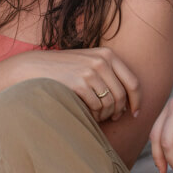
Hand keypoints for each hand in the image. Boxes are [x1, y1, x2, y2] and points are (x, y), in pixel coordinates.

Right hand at [12, 47, 140, 122]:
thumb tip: (129, 100)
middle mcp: (102, 61)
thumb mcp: (89, 62)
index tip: (135, 113)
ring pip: (109, 104)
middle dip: (119, 111)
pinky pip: (95, 107)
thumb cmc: (65, 69)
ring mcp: (90, 72)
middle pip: (122, 96)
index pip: (133, 82)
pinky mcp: (79, 84)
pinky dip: (94, 115)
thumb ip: (109, 74)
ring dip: (105, 114)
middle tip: (113, 118)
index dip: (137, 100)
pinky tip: (87, 114)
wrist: (36, 68)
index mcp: (108, 54)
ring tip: (98, 116)